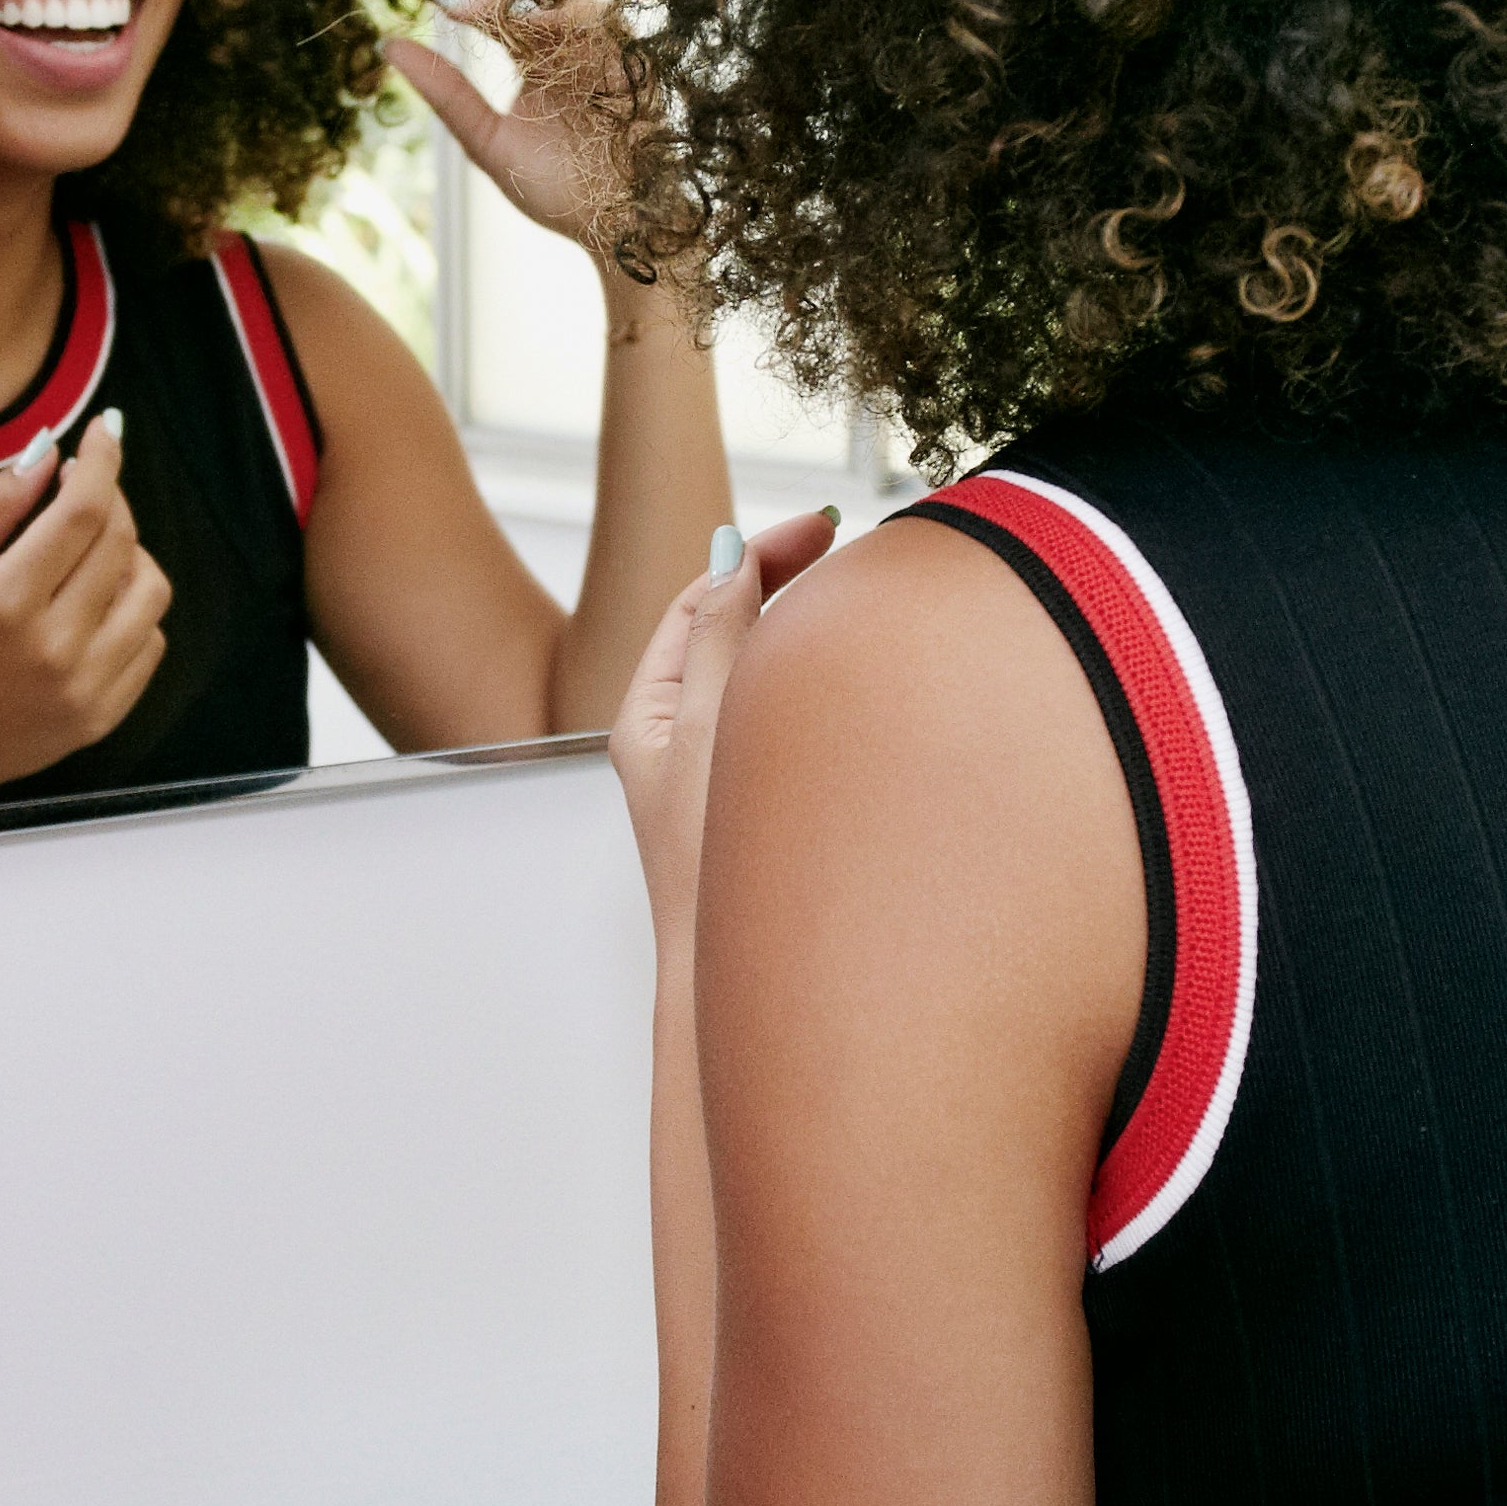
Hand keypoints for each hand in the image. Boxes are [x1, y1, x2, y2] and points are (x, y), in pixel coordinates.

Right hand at [0, 415, 173, 823]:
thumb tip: (48, 453)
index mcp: (4, 605)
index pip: (82, 512)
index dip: (103, 461)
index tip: (106, 429)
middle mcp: (55, 647)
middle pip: (121, 543)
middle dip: (111, 497)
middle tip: (85, 486)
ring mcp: (86, 687)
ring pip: (151, 590)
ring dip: (131, 553)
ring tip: (91, 549)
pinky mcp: (103, 715)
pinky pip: (151, 642)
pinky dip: (133, 609)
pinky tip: (94, 603)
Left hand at [384, 0, 633, 254]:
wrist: (624, 228)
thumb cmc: (562, 188)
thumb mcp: (488, 141)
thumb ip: (446, 93)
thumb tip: (388, 45)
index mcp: (531, 47)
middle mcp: (564, 34)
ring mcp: (598, 40)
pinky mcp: (630, 58)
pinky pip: (594, 25)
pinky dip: (556, 18)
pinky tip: (515, 16)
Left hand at [611, 506, 841, 943]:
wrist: (730, 979)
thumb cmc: (713, 865)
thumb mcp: (713, 726)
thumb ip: (725, 637)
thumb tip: (728, 554)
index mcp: (647, 713)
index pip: (703, 601)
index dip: (756, 554)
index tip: (819, 527)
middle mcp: (675, 739)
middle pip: (727, 632)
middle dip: (781, 583)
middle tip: (839, 547)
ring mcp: (714, 772)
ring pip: (758, 677)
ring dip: (801, 634)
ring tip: (853, 600)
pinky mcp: (753, 803)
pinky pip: (781, 723)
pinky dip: (814, 688)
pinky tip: (859, 686)